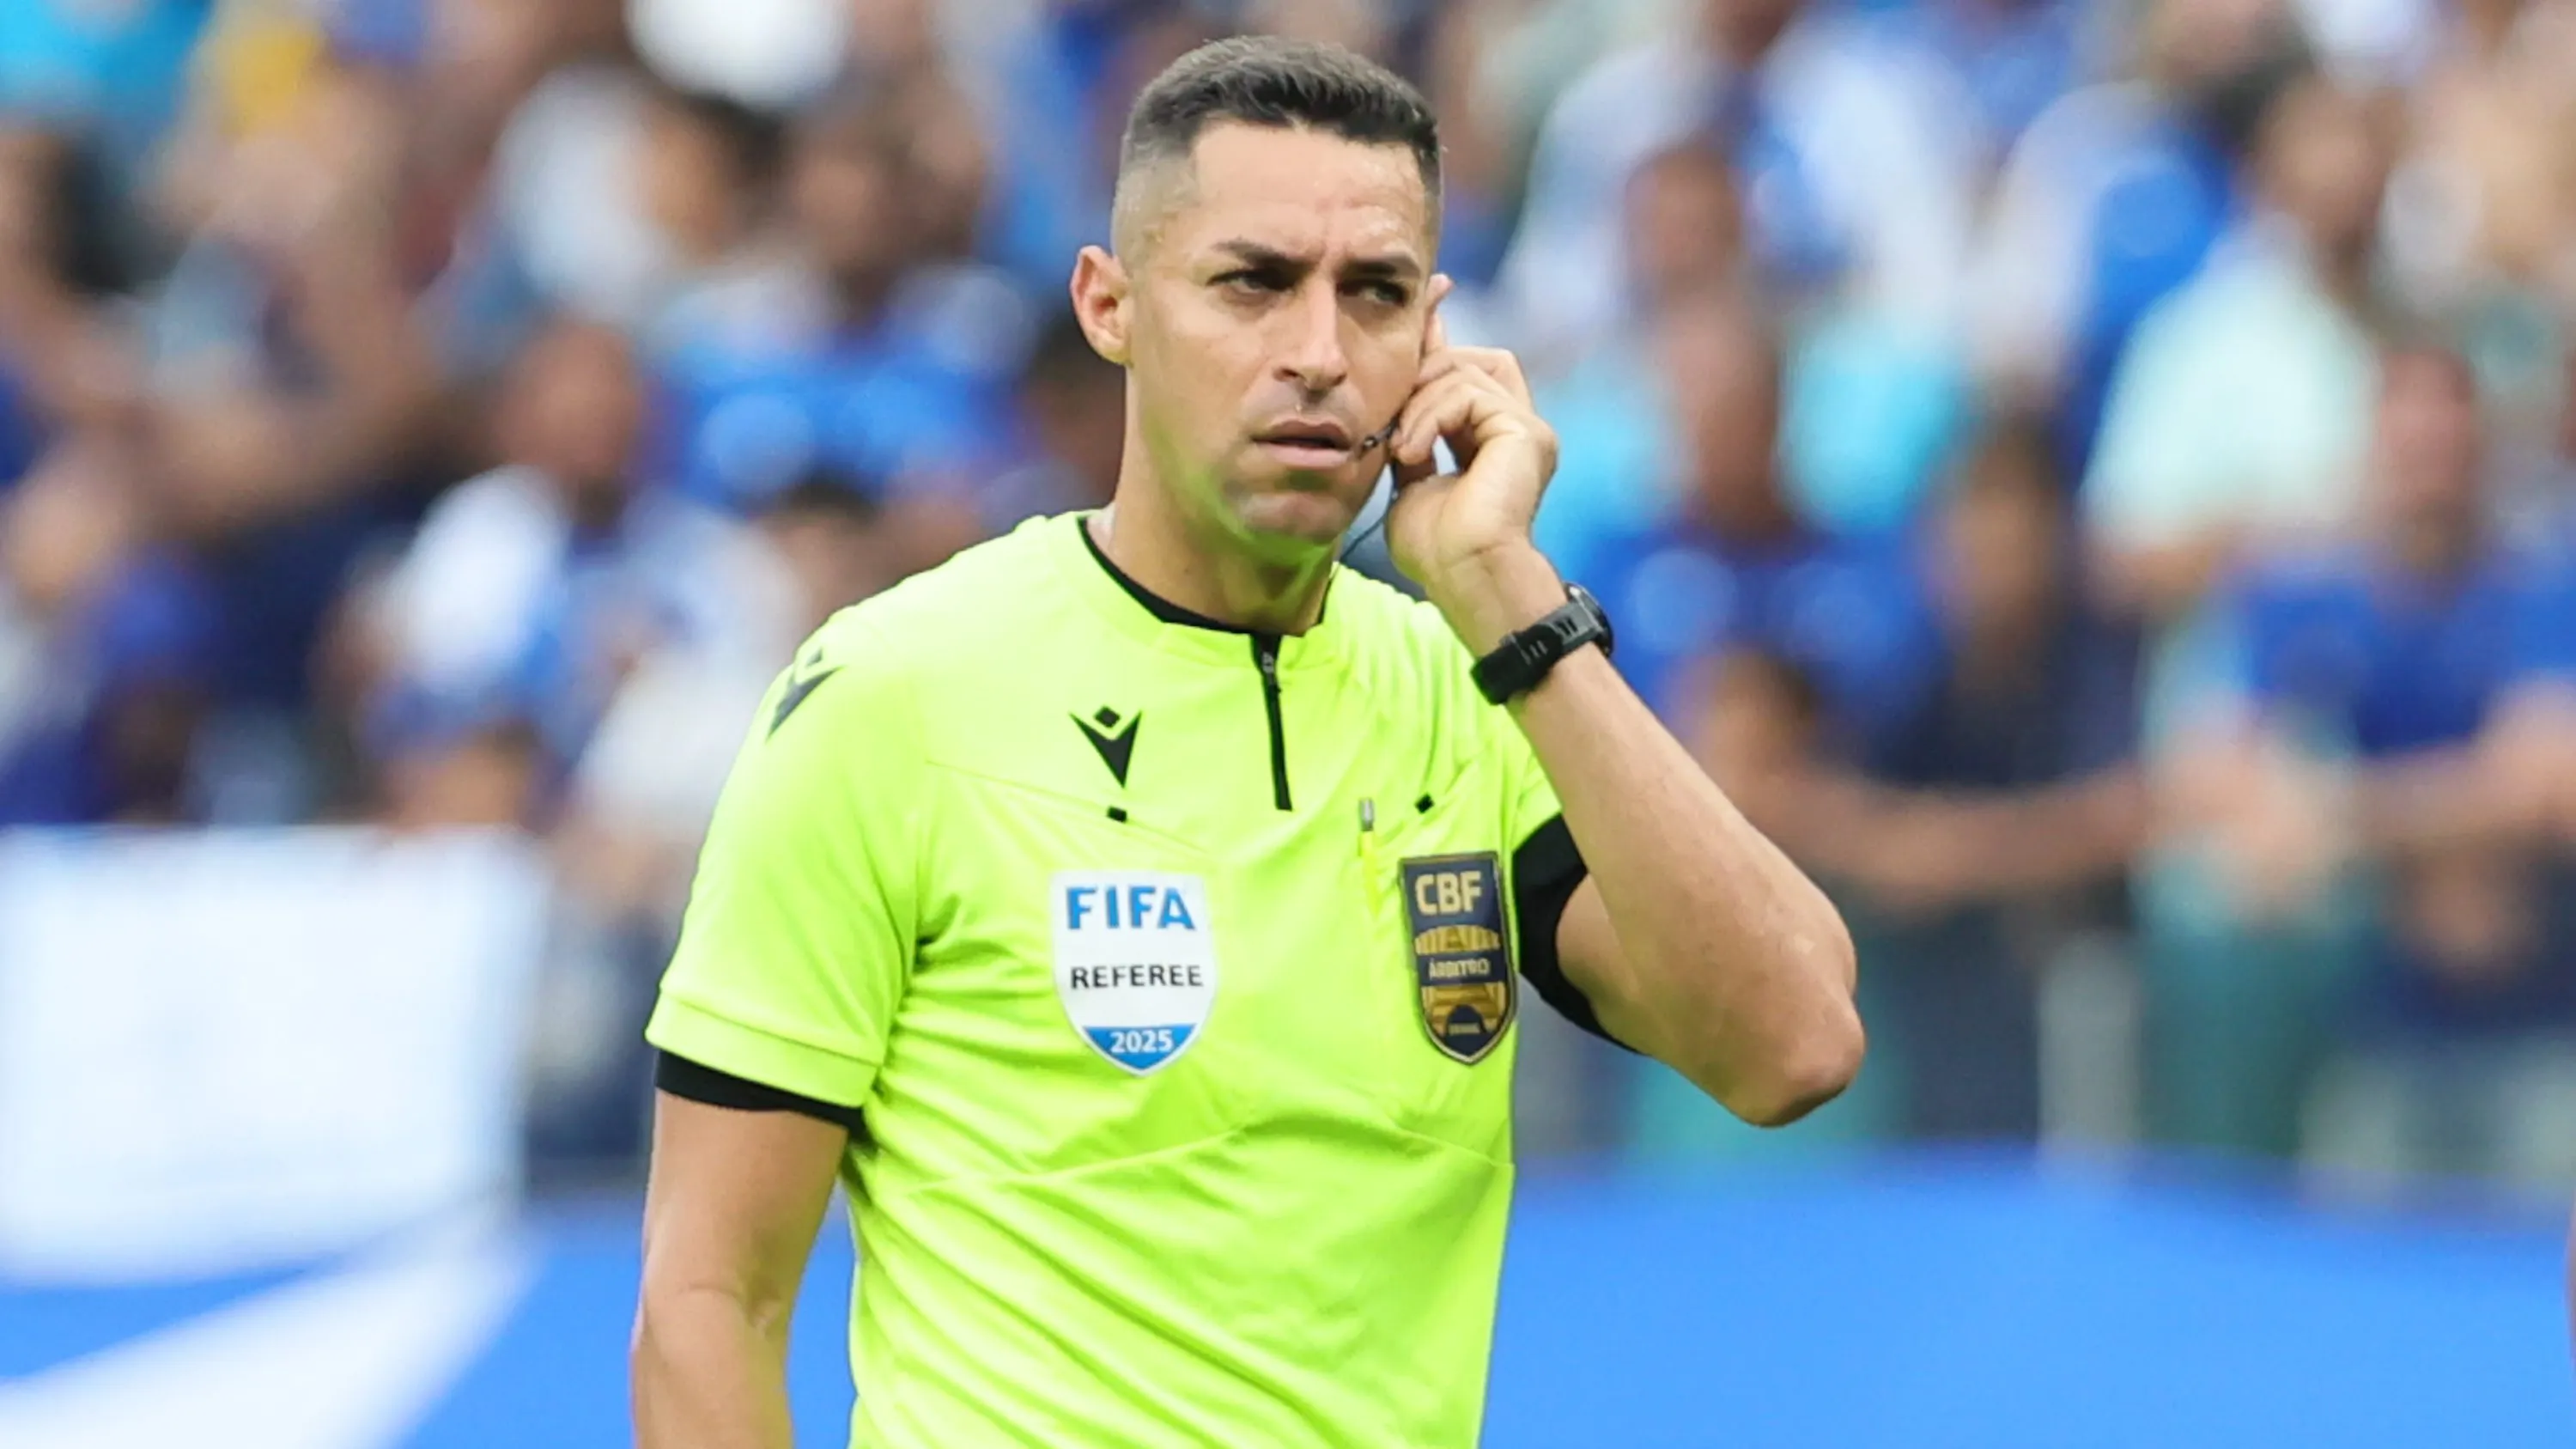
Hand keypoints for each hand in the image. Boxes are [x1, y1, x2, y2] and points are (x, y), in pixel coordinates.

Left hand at [1381, 298, 1560, 624]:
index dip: (1441, 335)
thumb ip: (1411, 435)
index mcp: (1493, 438)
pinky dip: (1431, 416)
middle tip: (1395, 419)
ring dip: (1420, 405)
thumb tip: (1393, 399)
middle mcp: (1518, 428)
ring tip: (1402, 450)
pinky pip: (1468, 392)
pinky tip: (1414, 452)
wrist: (1464, 578)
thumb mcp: (1410, 478)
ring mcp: (1527, 429)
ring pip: (1463, 371)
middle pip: (1469, 358)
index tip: (1428, 299)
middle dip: (1423, 370)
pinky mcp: (1526, 433)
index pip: (1466, 369)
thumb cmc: (1437, 549)